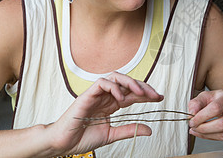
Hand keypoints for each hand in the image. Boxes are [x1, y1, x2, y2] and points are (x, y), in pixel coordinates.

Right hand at [47, 72, 163, 155]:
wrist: (63, 143)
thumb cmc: (82, 137)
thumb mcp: (111, 135)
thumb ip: (129, 130)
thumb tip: (149, 129)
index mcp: (111, 103)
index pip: (132, 93)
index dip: (147, 93)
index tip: (160, 97)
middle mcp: (105, 96)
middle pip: (127, 83)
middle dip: (143, 86)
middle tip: (155, 95)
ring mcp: (96, 94)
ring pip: (115, 78)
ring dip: (130, 83)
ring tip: (141, 93)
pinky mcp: (86, 95)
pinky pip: (101, 83)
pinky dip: (113, 88)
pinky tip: (121, 98)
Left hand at [188, 89, 222, 140]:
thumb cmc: (216, 100)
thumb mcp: (205, 96)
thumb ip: (196, 103)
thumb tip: (192, 113)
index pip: (215, 108)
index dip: (202, 116)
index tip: (191, 120)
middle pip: (221, 124)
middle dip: (203, 128)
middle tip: (193, 126)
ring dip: (206, 134)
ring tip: (195, 130)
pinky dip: (210, 137)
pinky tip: (201, 133)